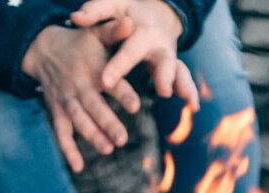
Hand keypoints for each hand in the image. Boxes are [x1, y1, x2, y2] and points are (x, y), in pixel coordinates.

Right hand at [21, 25, 136, 172]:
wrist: (43, 49)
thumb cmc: (80, 44)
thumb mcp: (96, 34)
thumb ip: (115, 32)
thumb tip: (131, 23)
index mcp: (93, 68)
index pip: (111, 82)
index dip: (122, 94)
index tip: (135, 106)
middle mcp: (79, 86)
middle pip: (94, 107)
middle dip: (108, 123)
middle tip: (122, 139)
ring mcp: (67, 101)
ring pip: (80, 122)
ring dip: (93, 136)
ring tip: (108, 149)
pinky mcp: (58, 112)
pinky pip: (61, 133)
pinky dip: (68, 151)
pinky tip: (78, 168)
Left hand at [72, 0, 198, 104]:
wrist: (154, 13)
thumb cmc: (127, 12)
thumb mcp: (113, 6)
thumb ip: (95, 12)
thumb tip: (75, 18)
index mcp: (141, 31)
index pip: (129, 50)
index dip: (118, 67)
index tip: (105, 84)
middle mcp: (159, 44)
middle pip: (163, 60)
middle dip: (163, 76)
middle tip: (162, 91)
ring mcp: (169, 57)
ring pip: (179, 70)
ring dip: (184, 85)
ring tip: (188, 101)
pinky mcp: (174, 68)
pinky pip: (184, 79)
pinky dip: (190, 91)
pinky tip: (192, 107)